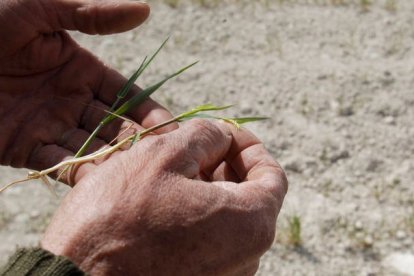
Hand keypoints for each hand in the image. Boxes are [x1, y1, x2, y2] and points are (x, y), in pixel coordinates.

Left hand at [0, 0, 174, 177]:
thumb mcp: (42, 8)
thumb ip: (92, 14)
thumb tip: (144, 10)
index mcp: (81, 69)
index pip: (126, 95)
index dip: (149, 112)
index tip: (171, 129)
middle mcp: (71, 100)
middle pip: (114, 125)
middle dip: (138, 142)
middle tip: (163, 160)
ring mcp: (50, 125)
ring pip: (91, 148)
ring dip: (113, 162)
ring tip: (137, 175)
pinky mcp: (24, 147)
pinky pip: (58, 163)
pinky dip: (79, 173)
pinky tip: (101, 183)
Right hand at [41, 119, 287, 274]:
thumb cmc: (118, 215)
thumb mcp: (163, 155)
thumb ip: (204, 137)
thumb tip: (221, 136)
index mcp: (249, 224)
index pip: (272, 176)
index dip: (250, 148)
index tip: (227, 134)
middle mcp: (246, 258)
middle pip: (250, 198)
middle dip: (226, 165)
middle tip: (196, 147)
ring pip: (226, 220)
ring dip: (208, 189)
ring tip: (177, 169)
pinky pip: (209, 242)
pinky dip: (197, 215)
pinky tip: (167, 200)